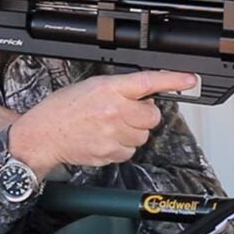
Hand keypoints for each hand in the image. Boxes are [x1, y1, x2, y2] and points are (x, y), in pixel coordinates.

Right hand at [8, 71, 197, 177]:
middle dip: (144, 115)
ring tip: (111, 127)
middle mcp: (114, 111)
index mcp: (109, 89)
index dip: (173, 80)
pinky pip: (131, 151)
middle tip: (126, 113)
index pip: (148, 82)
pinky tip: (106, 139)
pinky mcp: (110, 153)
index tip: (190, 80)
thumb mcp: (92, 87)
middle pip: (152, 116)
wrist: (43, 135)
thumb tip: (146, 94)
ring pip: (144, 135)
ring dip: (133, 132)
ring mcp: (113, 134)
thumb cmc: (64, 109)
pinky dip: (123, 147)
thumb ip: (120, 89)